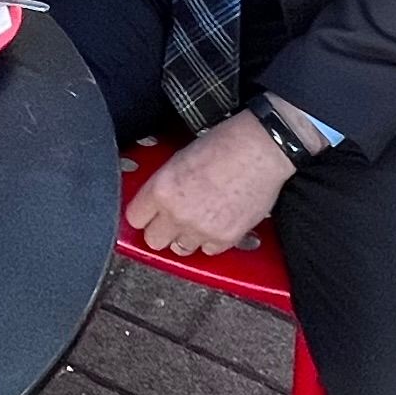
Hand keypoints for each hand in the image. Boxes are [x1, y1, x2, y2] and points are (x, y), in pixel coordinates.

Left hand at [128, 116, 296, 256]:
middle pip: (154, 241)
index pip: (135, 219)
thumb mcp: (179, 158)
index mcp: (161, 190)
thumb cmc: (225, 144)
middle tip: (172, 220)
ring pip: (181, 249)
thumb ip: (163, 185)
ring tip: (198, 219)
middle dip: (161, 231)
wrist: (260, 149)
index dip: (143, 215)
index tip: (148, 214)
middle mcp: (177, 213)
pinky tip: (218, 221)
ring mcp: (200, 229)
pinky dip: (212, 239)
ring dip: (186, 237)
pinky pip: (209, 250)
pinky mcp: (225, 238)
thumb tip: (155, 201)